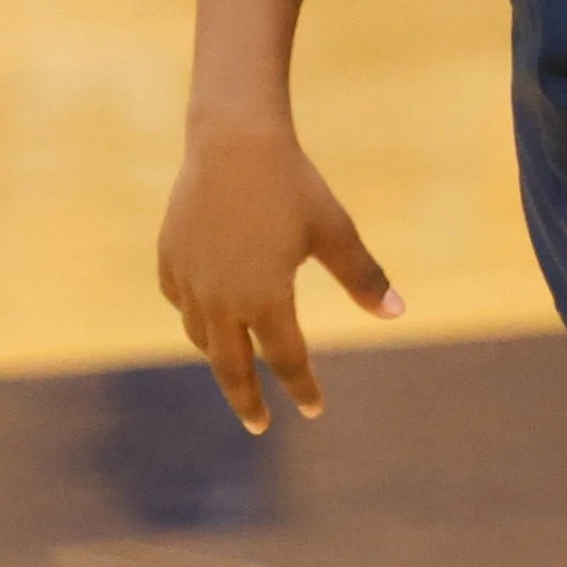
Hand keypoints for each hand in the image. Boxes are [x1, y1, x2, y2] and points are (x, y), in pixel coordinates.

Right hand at [157, 119, 402, 433]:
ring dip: (220, 358)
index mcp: (265, 300)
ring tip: (235, 369)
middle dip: (246, 401)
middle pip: (230, 368)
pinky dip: (194, 316)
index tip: (314, 409)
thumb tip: (397, 313)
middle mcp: (220, 300)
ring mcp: (188, 280)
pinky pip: (179, 301)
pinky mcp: (169, 257)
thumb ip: (364, 277)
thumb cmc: (293, 185)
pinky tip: (204, 317)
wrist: (233, 141)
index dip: (302, 387)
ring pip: (201, 336)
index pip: (286, 360)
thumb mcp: (335, 232)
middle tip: (260, 425)